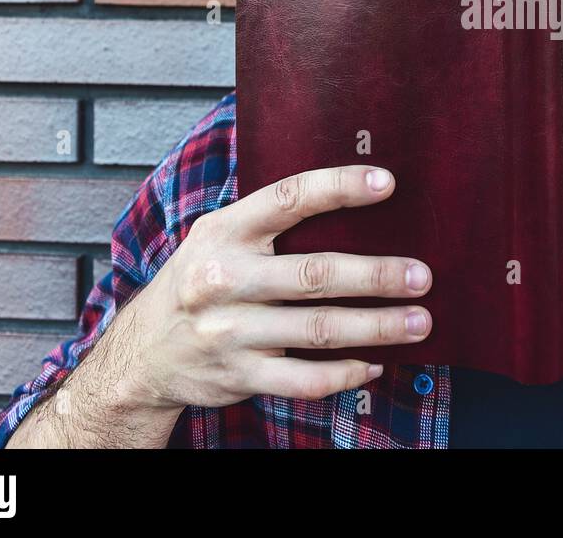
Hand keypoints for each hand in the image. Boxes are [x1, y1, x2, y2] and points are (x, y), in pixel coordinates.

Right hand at [119, 164, 432, 409]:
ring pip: (318, 329)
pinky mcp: (239, 376)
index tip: (386, 183)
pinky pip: (304, 379)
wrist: (142, 353)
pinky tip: (375, 364)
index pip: (287, 199)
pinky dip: (345, 374)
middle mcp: (224, 279)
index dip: (338, 188)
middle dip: (376, 275)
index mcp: (224, 232)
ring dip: (377, 327)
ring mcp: (230, 332)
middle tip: (421, 276)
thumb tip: (351, 199)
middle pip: (315, 274)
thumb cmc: (199, 281)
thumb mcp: (217, 237)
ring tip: (419, 321)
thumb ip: (269, 221)